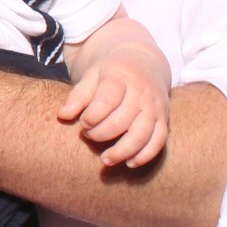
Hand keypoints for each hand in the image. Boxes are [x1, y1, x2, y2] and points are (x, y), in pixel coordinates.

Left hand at [55, 49, 171, 167]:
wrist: (145, 63)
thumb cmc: (112, 74)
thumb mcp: (93, 76)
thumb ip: (78, 96)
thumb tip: (62, 115)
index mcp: (121, 77)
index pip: (107, 99)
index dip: (93, 115)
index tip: (83, 123)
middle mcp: (141, 92)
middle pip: (123, 120)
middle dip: (102, 133)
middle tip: (89, 136)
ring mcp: (154, 107)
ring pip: (142, 134)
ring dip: (123, 151)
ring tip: (106, 160)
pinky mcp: (164, 119)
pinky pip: (159, 140)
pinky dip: (146, 155)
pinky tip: (129, 163)